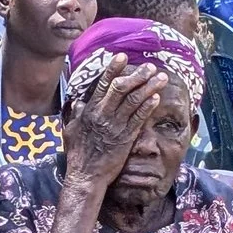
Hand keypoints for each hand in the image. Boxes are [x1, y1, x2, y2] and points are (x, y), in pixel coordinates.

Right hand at [60, 58, 162, 189]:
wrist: (86, 176)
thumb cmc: (78, 155)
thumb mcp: (71, 131)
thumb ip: (76, 115)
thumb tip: (79, 103)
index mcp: (90, 111)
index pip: (102, 85)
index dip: (113, 69)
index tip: (121, 56)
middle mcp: (103, 115)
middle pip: (122, 88)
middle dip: (137, 75)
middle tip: (150, 66)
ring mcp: (115, 126)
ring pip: (134, 101)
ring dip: (149, 87)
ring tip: (161, 78)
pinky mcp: (126, 138)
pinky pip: (139, 118)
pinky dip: (148, 107)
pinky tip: (156, 97)